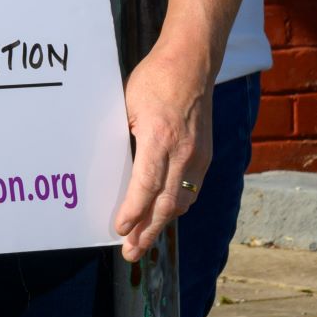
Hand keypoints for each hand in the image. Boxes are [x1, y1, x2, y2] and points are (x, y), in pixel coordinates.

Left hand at [112, 45, 212, 260]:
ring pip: (181, 201)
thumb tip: (111, 168)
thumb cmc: (154, 80)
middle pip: (167, 205)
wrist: (192, 64)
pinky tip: (163, 214)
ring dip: (162, 222)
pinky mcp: (204, 154)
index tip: (119, 230)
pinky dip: (175, 205)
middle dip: (148, 231)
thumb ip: (123, 138)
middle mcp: (185, 154)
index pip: (146, 188)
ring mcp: (199, 156)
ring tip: (143, 239)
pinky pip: (190, 189)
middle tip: (131, 252)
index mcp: (160, 140)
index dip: (133, 213)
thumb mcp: (127, 105)